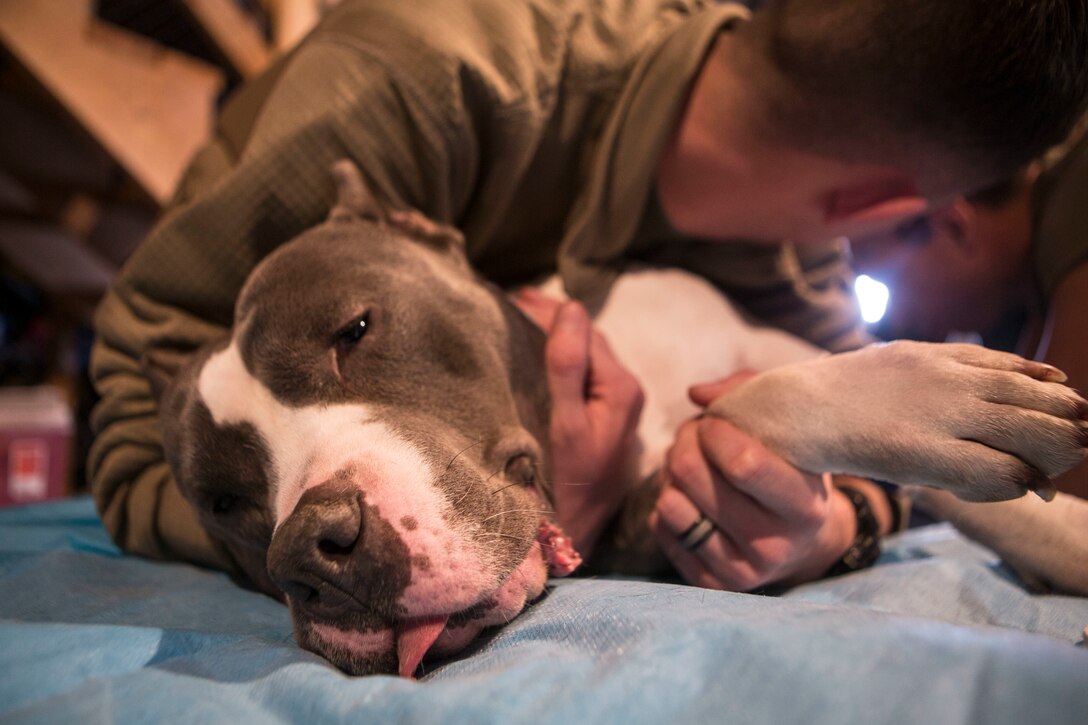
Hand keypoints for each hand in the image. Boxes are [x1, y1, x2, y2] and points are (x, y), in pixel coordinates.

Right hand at [513, 288, 643, 556]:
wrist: (569, 540)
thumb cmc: (566, 485)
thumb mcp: (564, 423)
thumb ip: (568, 365)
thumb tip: (571, 307)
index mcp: (622, 388)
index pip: (586, 330)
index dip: (549, 312)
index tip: (513, 298)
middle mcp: (626, 396)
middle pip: (587, 342)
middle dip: (551, 321)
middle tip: (509, 306)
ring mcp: (615, 412)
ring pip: (583, 361)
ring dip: (553, 341)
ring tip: (517, 326)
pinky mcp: (601, 427)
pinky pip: (580, 382)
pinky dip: (557, 364)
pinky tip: (534, 362)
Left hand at [648, 373, 857, 590]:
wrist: (800, 540)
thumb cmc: (790, 469)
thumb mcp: (789, 429)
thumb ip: (748, 394)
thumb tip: (696, 396)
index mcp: (804, 506)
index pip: (743, 463)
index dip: (714, 430)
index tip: (714, 421)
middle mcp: (775, 547)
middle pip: (694, 478)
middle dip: (684, 443)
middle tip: (692, 436)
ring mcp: (740, 572)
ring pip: (670, 504)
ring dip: (670, 473)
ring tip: (690, 465)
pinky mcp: (708, 584)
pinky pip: (660, 528)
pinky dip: (665, 500)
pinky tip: (688, 496)